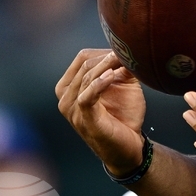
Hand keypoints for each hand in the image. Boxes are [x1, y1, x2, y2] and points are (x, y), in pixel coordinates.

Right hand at [56, 49, 146, 175]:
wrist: (128, 148)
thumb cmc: (123, 116)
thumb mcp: (124, 86)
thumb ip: (123, 67)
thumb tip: (128, 47)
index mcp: (69, 87)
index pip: (82, 58)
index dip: (104, 51)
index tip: (126, 49)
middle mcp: (65, 97)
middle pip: (85, 64)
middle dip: (108, 56)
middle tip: (129, 52)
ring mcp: (72, 110)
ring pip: (86, 77)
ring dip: (107, 66)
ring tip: (124, 60)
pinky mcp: (84, 119)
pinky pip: (86, 96)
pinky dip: (99, 83)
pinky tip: (112, 76)